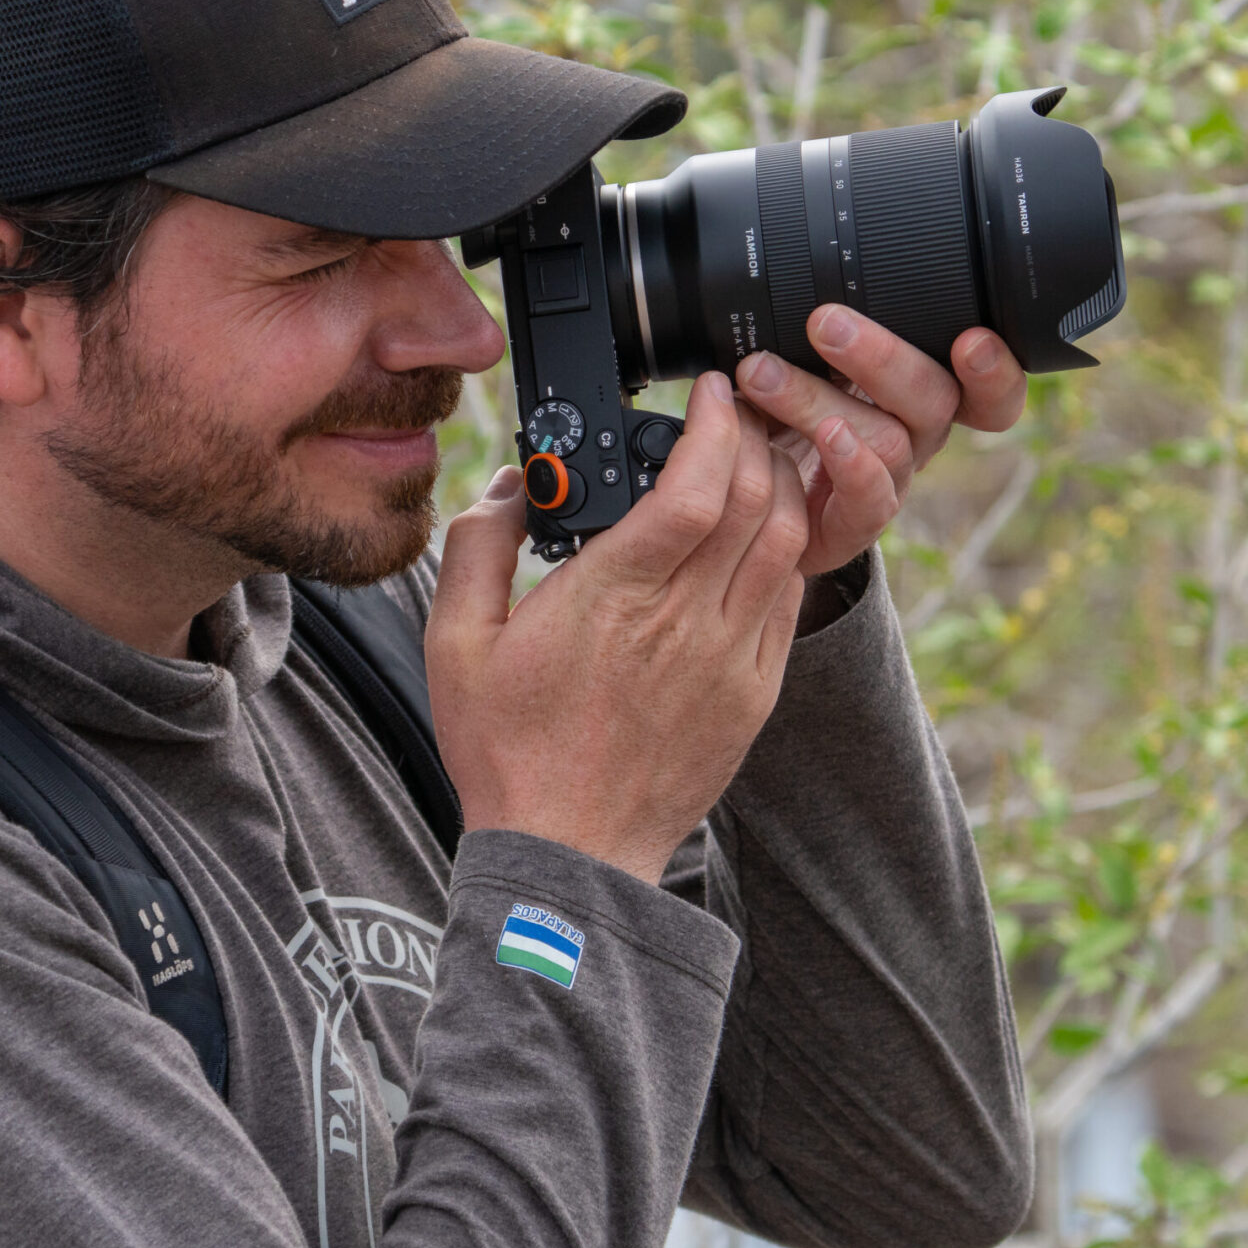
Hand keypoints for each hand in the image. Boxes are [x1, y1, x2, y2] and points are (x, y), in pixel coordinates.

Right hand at [428, 371, 811, 883]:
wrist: (568, 855)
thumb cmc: (508, 753)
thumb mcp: (456, 642)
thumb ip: (479, 546)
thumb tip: (511, 484)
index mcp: (614, 597)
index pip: (698, 485)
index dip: (715, 423)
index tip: (709, 392)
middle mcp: (684, 622)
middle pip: (758, 498)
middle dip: (756, 436)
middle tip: (737, 413)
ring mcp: (729, 660)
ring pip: (788, 543)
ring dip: (782, 486)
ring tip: (755, 460)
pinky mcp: (754, 694)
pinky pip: (791, 600)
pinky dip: (786, 551)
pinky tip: (759, 535)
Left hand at [730, 308, 1029, 576]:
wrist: (752, 494)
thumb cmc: (781, 410)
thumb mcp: (804, 356)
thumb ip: (822, 328)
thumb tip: (798, 274)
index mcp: (919, 392)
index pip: (987, 388)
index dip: (996, 370)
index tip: (973, 340)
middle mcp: (916, 436)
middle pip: (936, 398)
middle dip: (883, 357)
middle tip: (825, 323)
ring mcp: (889, 482)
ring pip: (890, 440)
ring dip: (820, 399)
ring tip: (764, 374)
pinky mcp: (854, 525)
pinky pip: (872, 499)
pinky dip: (850, 464)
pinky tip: (822, 437)